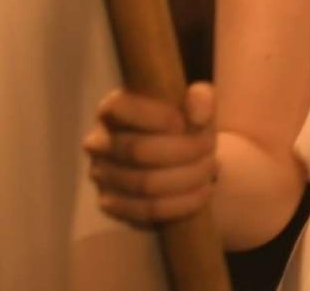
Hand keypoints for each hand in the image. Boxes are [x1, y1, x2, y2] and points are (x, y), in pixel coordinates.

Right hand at [84, 81, 217, 227]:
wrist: (175, 155)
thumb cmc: (181, 122)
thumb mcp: (195, 103)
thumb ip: (201, 98)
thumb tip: (198, 115)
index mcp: (112, 109)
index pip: (121, 109)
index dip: (156, 117)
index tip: (185, 123)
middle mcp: (98, 142)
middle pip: (139, 150)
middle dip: (183, 150)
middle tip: (210, 147)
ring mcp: (101, 176)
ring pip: (146, 184)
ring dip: (188, 177)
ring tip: (211, 167)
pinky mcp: (110, 204)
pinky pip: (147, 210)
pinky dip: (182, 203)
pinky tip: (203, 191)